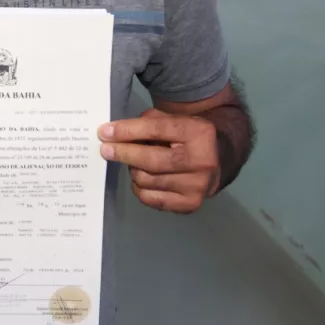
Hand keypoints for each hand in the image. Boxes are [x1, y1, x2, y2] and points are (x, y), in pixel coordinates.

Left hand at [98, 108, 219, 213]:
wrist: (220, 158)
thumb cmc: (188, 135)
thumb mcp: (174, 119)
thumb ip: (148, 122)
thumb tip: (113, 133)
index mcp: (199, 133)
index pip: (156, 130)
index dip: (127, 131)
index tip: (104, 132)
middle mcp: (202, 161)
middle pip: (151, 160)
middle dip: (124, 153)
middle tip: (105, 149)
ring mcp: (198, 186)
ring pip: (147, 180)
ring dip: (133, 170)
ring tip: (133, 162)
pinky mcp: (190, 204)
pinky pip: (151, 199)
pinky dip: (140, 188)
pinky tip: (142, 178)